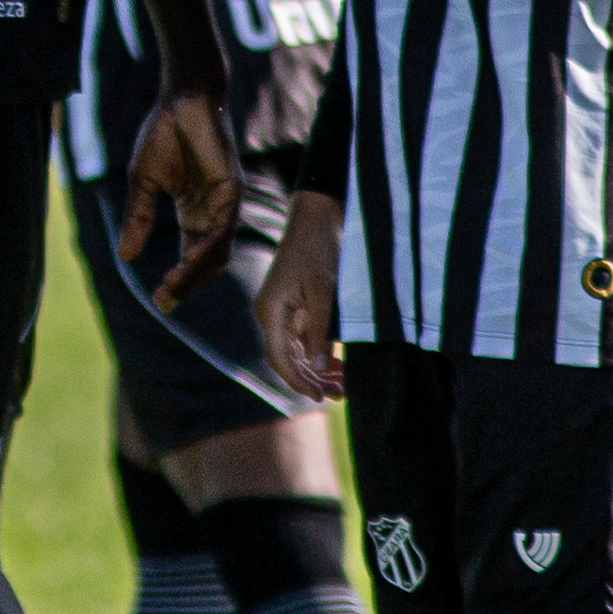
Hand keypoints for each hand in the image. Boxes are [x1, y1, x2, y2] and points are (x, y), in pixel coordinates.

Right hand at [118, 87, 242, 305]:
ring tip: (173, 284)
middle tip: (164, 298)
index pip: (191, 256)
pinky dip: (209, 246)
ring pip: (218, 250)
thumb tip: (125, 256)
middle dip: (186, 283)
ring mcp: (226, 202)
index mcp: (194, 212)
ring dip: (197, 271)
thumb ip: (139, 217)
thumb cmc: (164, 134)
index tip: (159, 300)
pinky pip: (224, 226)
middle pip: (207, 261)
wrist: (182, 99)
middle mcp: (213, 212)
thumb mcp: (143, 182)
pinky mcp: (233, 188)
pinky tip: (190, 258)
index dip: (178, 280)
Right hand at [255, 191, 346, 402]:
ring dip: (318, 369)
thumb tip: (317, 368)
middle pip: (288, 359)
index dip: (298, 381)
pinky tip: (339, 365)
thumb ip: (320, 330)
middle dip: (312, 379)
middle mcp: (273, 314)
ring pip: (299, 351)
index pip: (279, 358)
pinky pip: (306, 338)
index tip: (319, 397)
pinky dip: (321, 352)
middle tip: (340, 394)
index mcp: (270, 311)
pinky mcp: (298, 306)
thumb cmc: (318, 249)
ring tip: (342, 385)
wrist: (320, 216)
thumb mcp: (322, 290)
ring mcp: (285, 311)